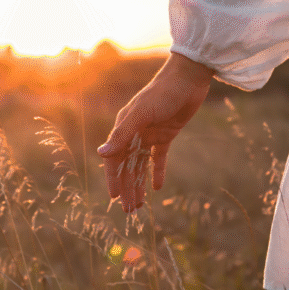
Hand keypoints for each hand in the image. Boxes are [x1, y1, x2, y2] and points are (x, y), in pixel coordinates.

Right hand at [98, 53, 213, 211]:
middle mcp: (134, 133)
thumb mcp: (140, 114)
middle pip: (128, 166)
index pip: (115, 159)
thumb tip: (100, 154)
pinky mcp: (167, 134)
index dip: (114, 178)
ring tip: (140, 205)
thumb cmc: (161, 93)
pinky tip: (157, 187)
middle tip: (129, 210)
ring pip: (141, 165)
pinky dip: (157, 172)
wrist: (188, 79)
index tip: (115, 198)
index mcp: (124, 127)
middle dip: (127, 188)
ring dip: (139, 184)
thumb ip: (121, 135)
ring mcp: (150, 134)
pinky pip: (159, 157)